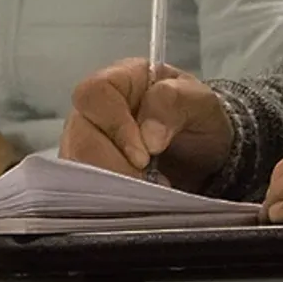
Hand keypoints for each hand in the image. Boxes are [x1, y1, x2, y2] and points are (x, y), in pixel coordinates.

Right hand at [61, 59, 232, 191]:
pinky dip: (109, 197)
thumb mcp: (201, 102)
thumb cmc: (199, 119)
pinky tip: (134, 201)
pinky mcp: (90, 171)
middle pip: (79, 134)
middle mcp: (96, 110)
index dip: (114, 126)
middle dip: (112, 165)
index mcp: (120, 80)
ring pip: (77, 164)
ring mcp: (88, 142)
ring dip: (110, 184)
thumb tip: (148, 136)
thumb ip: (174, 104)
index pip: (94, 94)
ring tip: (144, 193)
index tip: (144, 156)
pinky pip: (83, 186)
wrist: (205, 154)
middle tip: (145, 182)